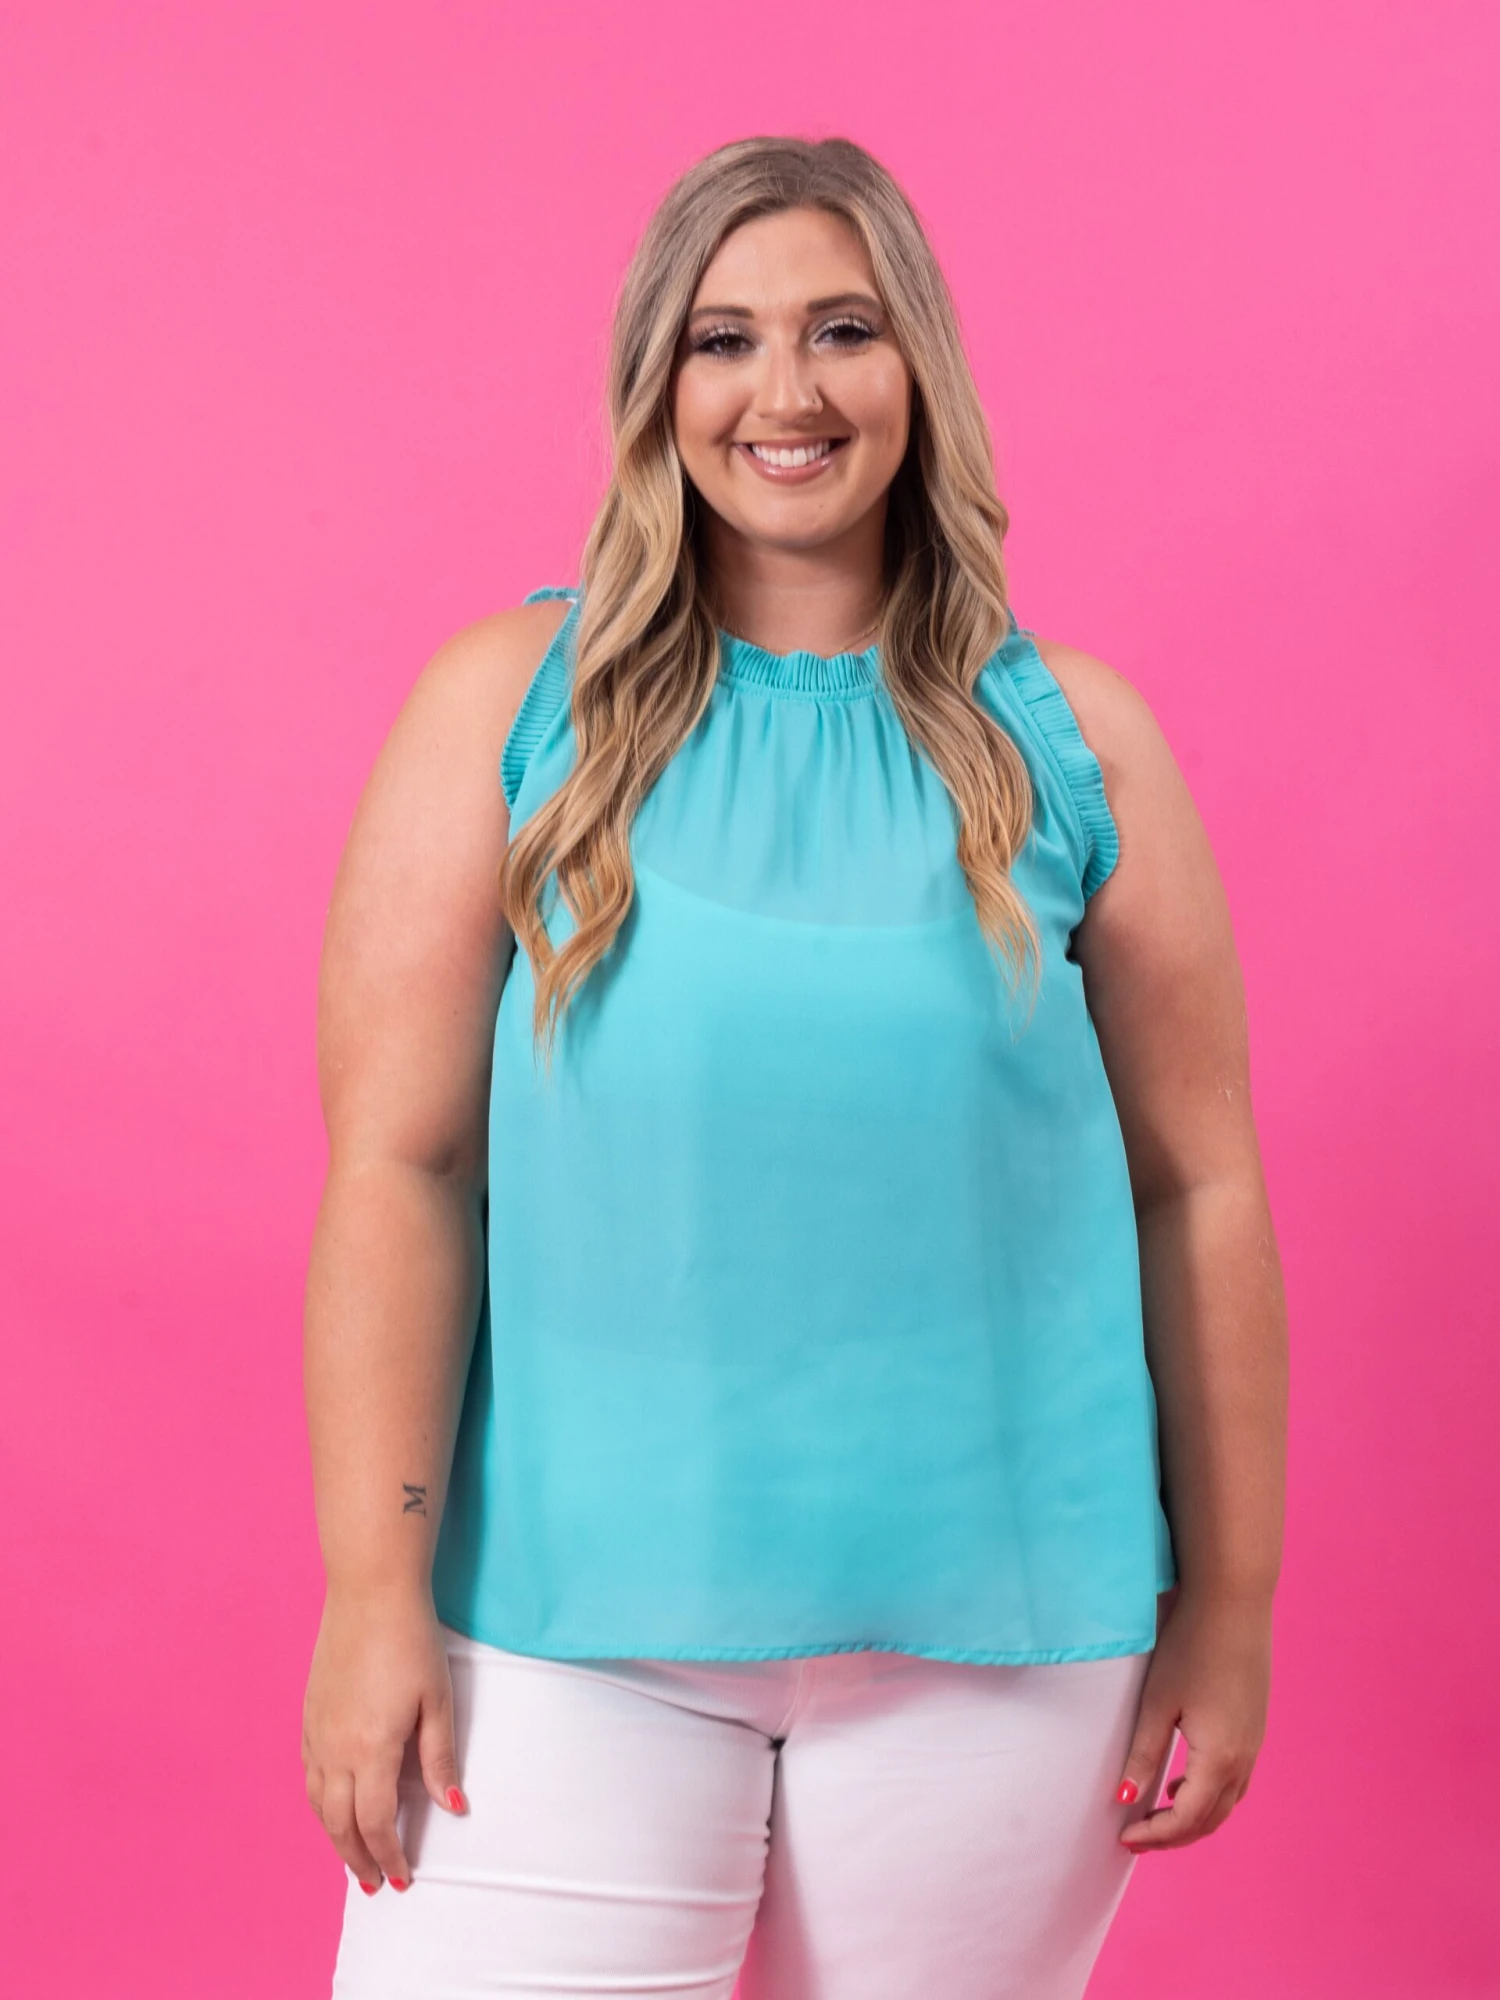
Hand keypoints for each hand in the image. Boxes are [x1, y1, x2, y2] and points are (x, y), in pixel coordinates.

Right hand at [302, 1583, 466, 1893]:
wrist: (369, 1591)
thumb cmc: (411, 1640)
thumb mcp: (438, 1700)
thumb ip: (440, 1758)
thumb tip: (453, 1807)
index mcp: (370, 1749)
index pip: (375, 1822)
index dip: (388, 1855)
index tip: (401, 1878)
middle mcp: (334, 1748)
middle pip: (338, 1823)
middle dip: (356, 1859)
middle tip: (373, 1884)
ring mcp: (316, 1730)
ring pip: (317, 1802)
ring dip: (334, 1835)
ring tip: (352, 1855)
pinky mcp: (308, 1713)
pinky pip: (309, 1772)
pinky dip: (321, 1801)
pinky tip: (334, 1803)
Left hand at [1115, 1586, 1271, 1851]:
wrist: (1234, 1602)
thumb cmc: (1190, 1646)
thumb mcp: (1157, 1702)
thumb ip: (1142, 1753)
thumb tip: (1123, 1799)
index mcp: (1219, 1758)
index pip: (1187, 1819)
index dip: (1156, 1836)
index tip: (1124, 1838)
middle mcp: (1244, 1758)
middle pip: (1211, 1819)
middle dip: (1174, 1835)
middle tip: (1138, 1836)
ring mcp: (1255, 1742)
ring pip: (1226, 1802)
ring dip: (1194, 1817)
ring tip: (1157, 1815)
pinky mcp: (1255, 1726)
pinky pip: (1235, 1779)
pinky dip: (1210, 1794)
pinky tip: (1183, 1780)